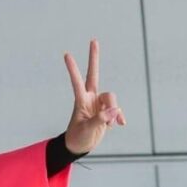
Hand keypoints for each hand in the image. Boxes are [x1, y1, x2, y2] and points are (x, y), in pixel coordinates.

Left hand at [63, 39, 125, 155]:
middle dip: (94, 58)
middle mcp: (90, 97)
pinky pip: (117, 110)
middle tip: (93, 40)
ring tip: (109, 125)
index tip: (66, 54)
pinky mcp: (107, 111)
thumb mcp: (87, 130)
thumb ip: (100, 119)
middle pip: (94, 74)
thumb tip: (114, 111)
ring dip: (113, 111)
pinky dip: (119, 117)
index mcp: (81, 100)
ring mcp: (99, 103)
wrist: (81, 146)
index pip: (77, 81)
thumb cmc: (79, 137)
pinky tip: (120, 124)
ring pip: (111, 98)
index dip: (72, 68)